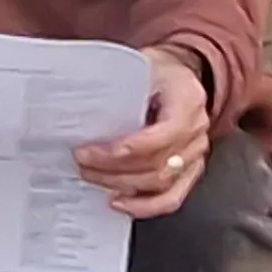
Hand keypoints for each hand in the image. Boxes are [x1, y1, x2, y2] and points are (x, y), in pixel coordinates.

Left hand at [72, 48, 214, 219]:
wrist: (182, 76)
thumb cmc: (159, 70)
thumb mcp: (140, 65)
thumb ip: (117, 87)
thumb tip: (75, 106)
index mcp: (187, 99)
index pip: (158, 137)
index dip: (122, 151)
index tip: (90, 152)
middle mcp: (196, 130)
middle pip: (157, 164)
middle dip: (114, 170)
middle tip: (83, 163)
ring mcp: (196, 154)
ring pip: (161, 184)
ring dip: (122, 186)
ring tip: (93, 177)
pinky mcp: (191, 170)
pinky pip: (172, 197)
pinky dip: (145, 206)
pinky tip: (120, 203)